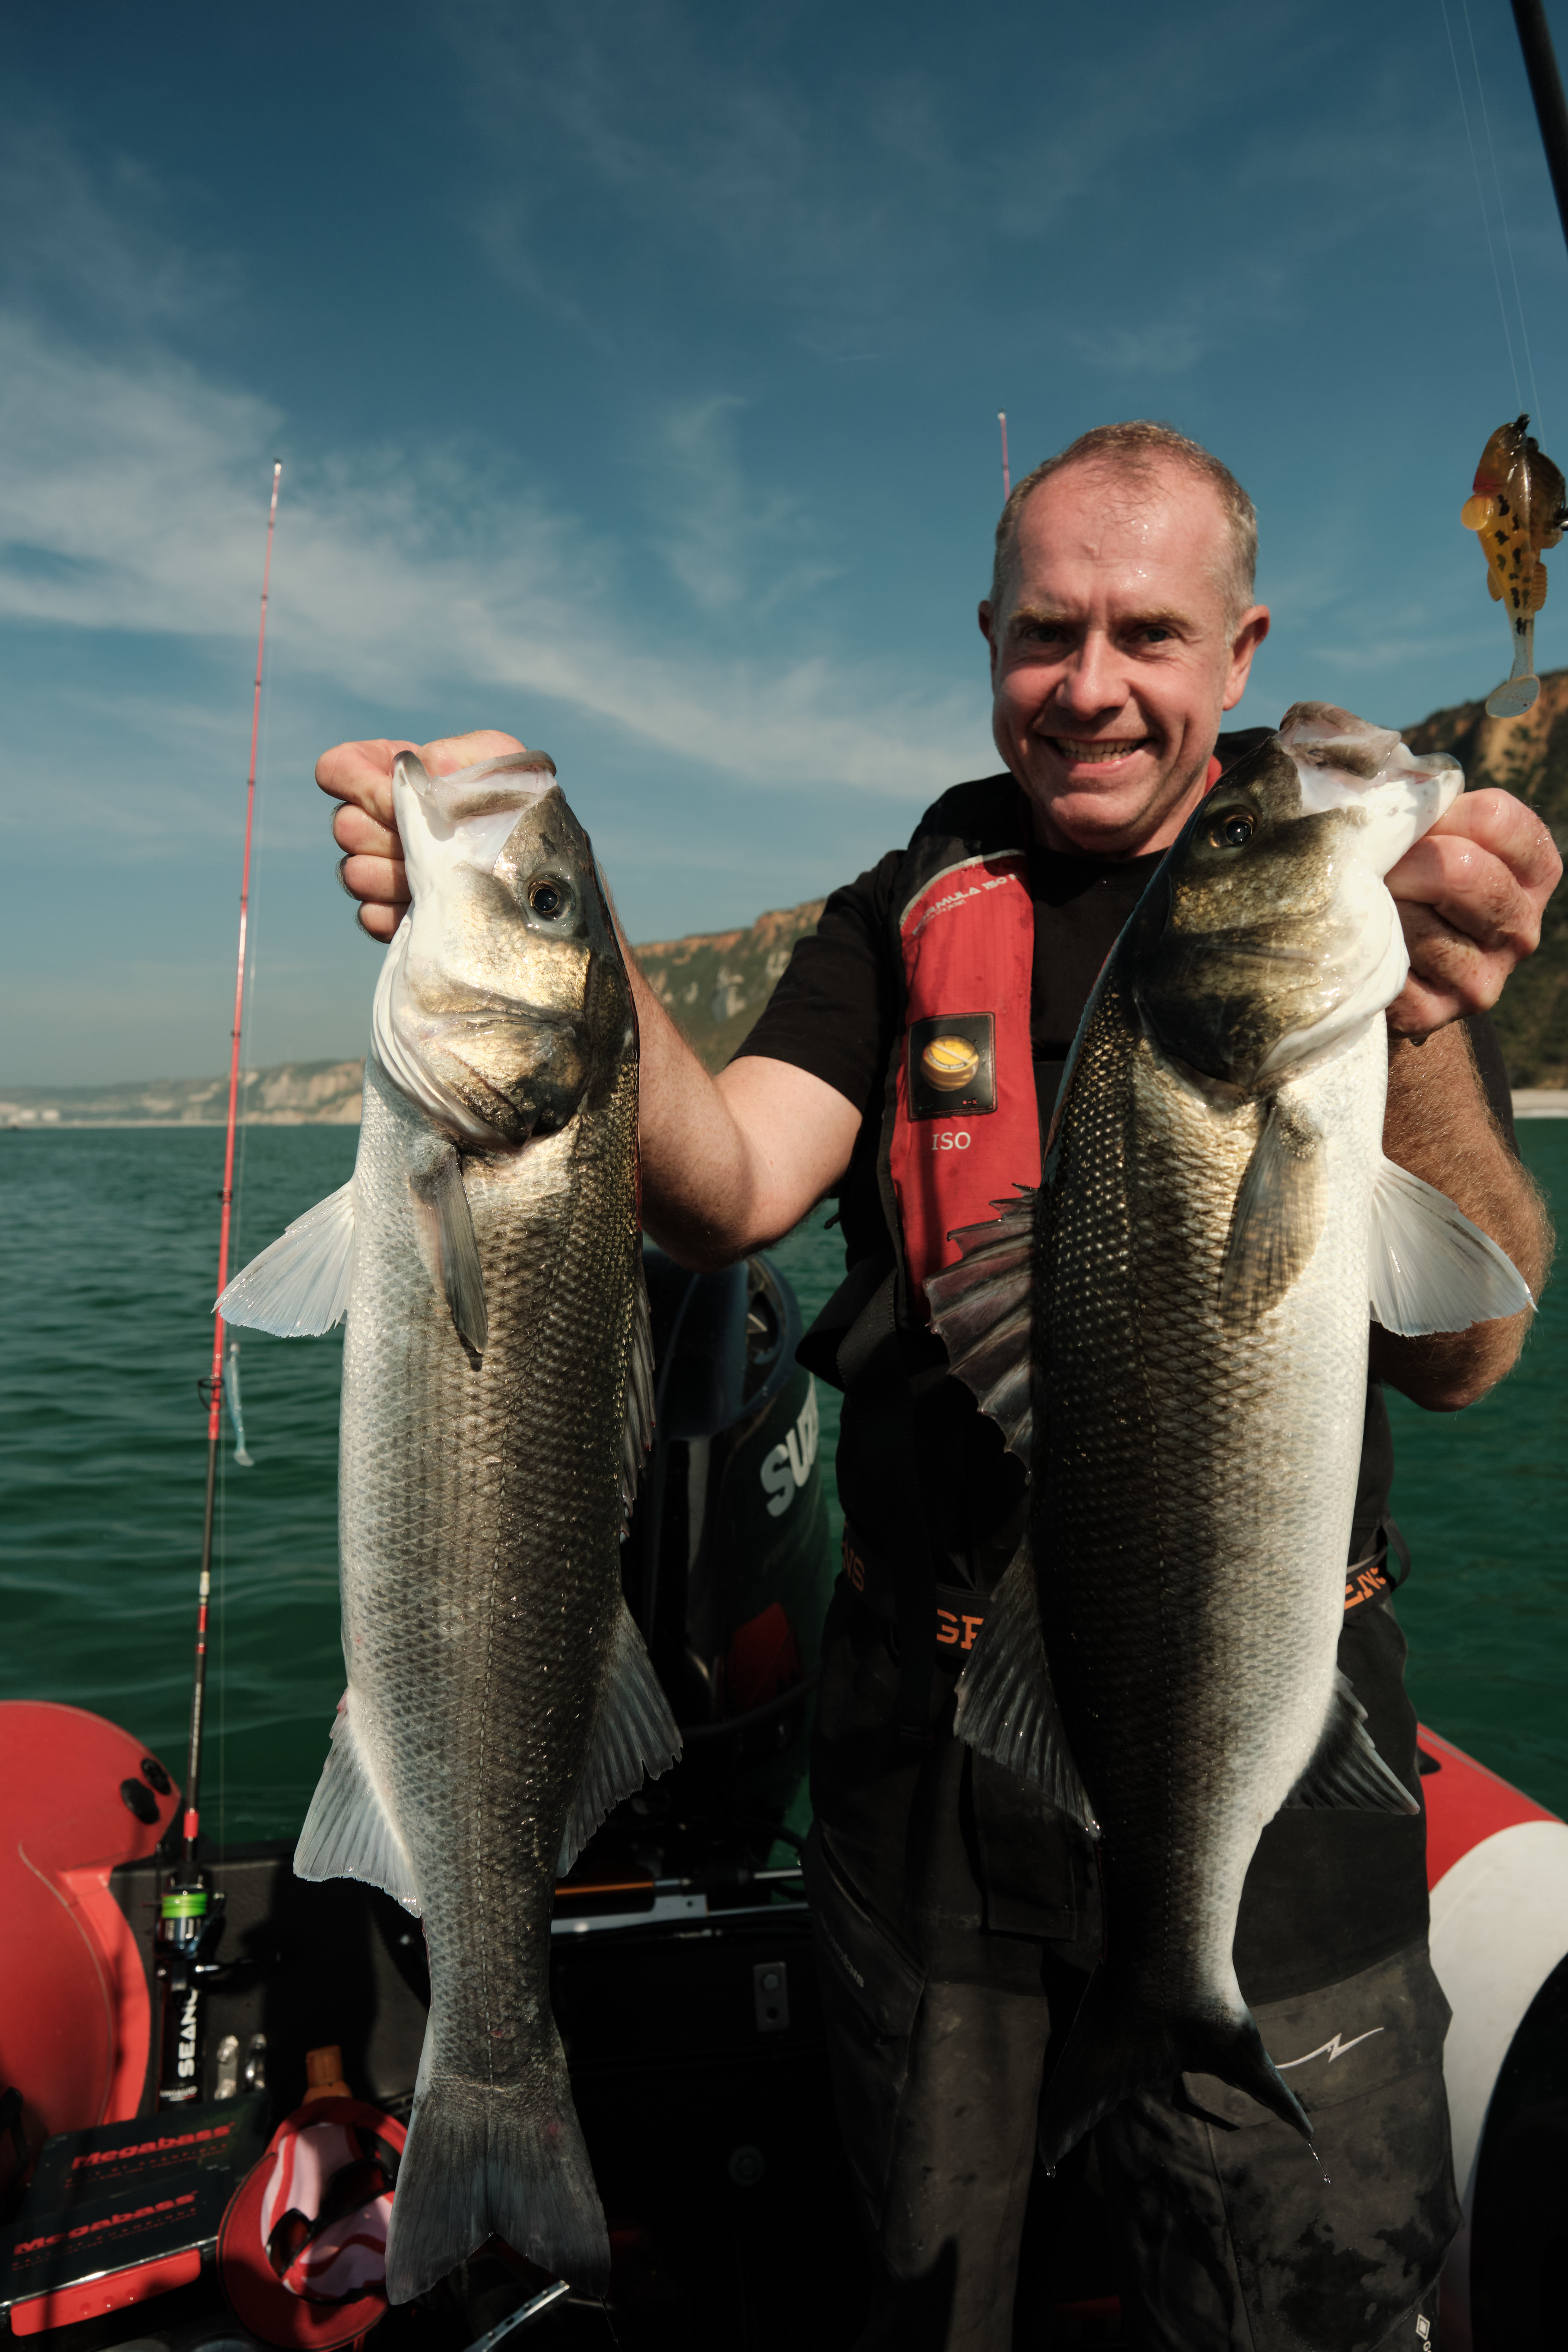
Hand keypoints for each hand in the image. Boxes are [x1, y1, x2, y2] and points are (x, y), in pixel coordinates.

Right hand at [316, 730, 526, 940]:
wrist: (533, 863)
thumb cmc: (514, 800)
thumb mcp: (499, 762)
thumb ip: (461, 752)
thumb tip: (424, 765)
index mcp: (391, 775)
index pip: (337, 770)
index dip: (360, 786)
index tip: (399, 802)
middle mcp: (373, 820)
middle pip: (344, 826)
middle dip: (389, 835)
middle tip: (436, 844)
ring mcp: (376, 867)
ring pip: (354, 873)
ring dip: (398, 876)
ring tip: (442, 876)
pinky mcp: (386, 912)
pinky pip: (370, 916)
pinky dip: (401, 914)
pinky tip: (438, 906)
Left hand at [1384, 788, 1561, 1035]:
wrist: (1389, 965)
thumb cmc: (1408, 877)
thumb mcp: (1431, 830)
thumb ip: (1423, 798)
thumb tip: (1373, 765)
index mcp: (1535, 872)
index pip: (1495, 817)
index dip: (1439, 813)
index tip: (1415, 828)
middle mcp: (1522, 929)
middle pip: (1459, 869)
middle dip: (1403, 861)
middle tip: (1380, 870)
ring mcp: (1483, 978)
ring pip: (1417, 922)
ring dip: (1378, 907)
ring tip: (1370, 908)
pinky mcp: (1435, 1014)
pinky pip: (1388, 966)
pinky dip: (1364, 948)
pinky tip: (1365, 945)